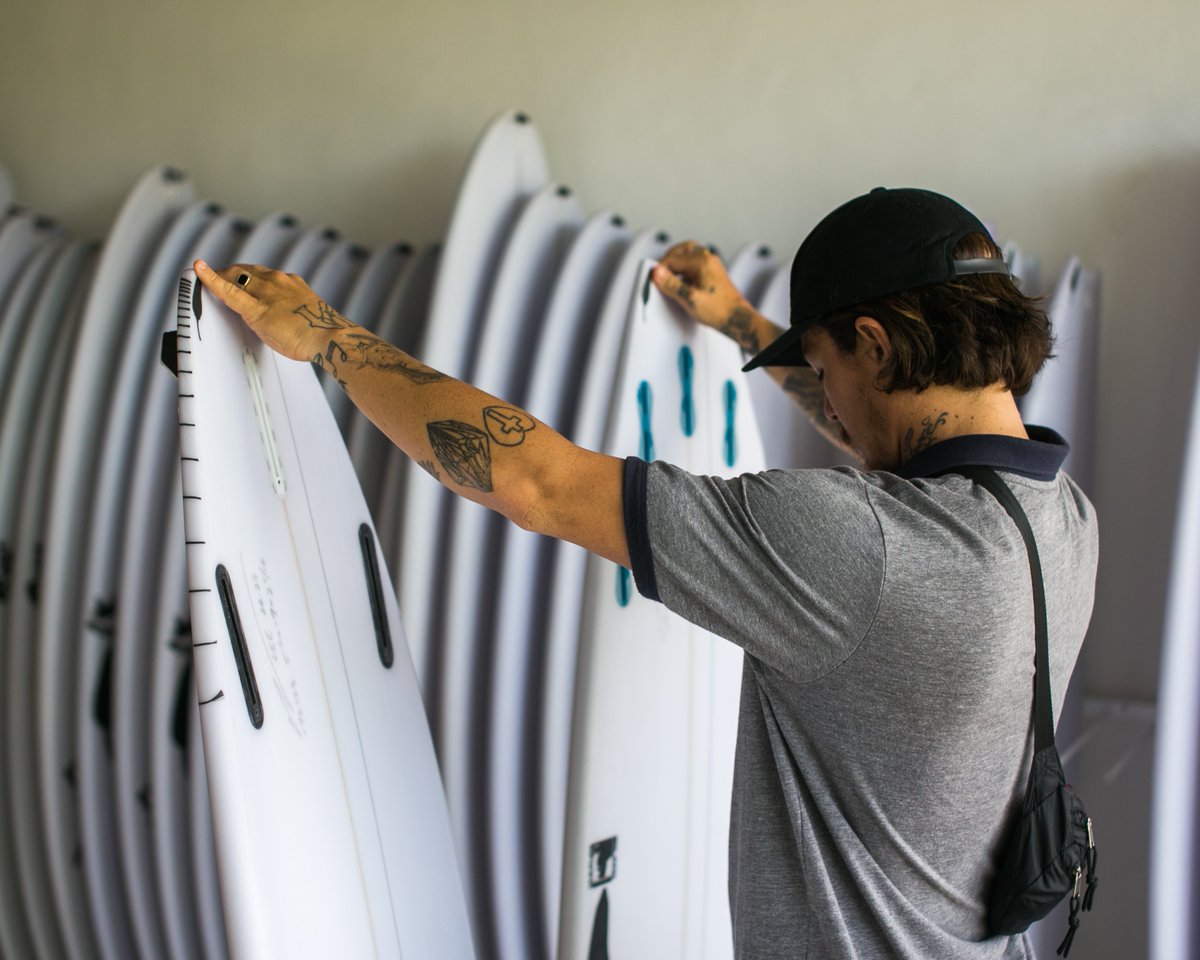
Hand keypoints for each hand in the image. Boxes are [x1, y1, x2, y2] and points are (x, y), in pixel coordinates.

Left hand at [193, 260, 355, 361]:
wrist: (330, 338)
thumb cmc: (323, 333)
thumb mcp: (307, 314)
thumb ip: (292, 311)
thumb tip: (283, 319)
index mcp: (292, 283)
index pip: (262, 273)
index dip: (246, 275)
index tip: (239, 277)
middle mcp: (278, 281)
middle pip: (246, 271)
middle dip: (229, 274)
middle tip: (216, 280)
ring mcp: (266, 292)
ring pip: (235, 276)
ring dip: (219, 276)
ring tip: (205, 280)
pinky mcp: (256, 308)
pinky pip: (228, 290)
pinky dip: (210, 278)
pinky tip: (198, 270)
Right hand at [650, 241, 748, 330]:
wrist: (737, 319)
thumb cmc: (718, 310)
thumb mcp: (690, 299)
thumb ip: (672, 285)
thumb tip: (657, 272)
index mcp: (702, 262)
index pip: (673, 258)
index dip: (660, 269)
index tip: (653, 279)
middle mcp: (708, 259)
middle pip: (682, 250)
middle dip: (668, 260)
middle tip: (659, 272)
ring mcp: (711, 265)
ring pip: (689, 255)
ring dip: (676, 263)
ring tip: (668, 276)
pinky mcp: (713, 273)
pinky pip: (695, 263)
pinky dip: (685, 269)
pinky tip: (681, 282)